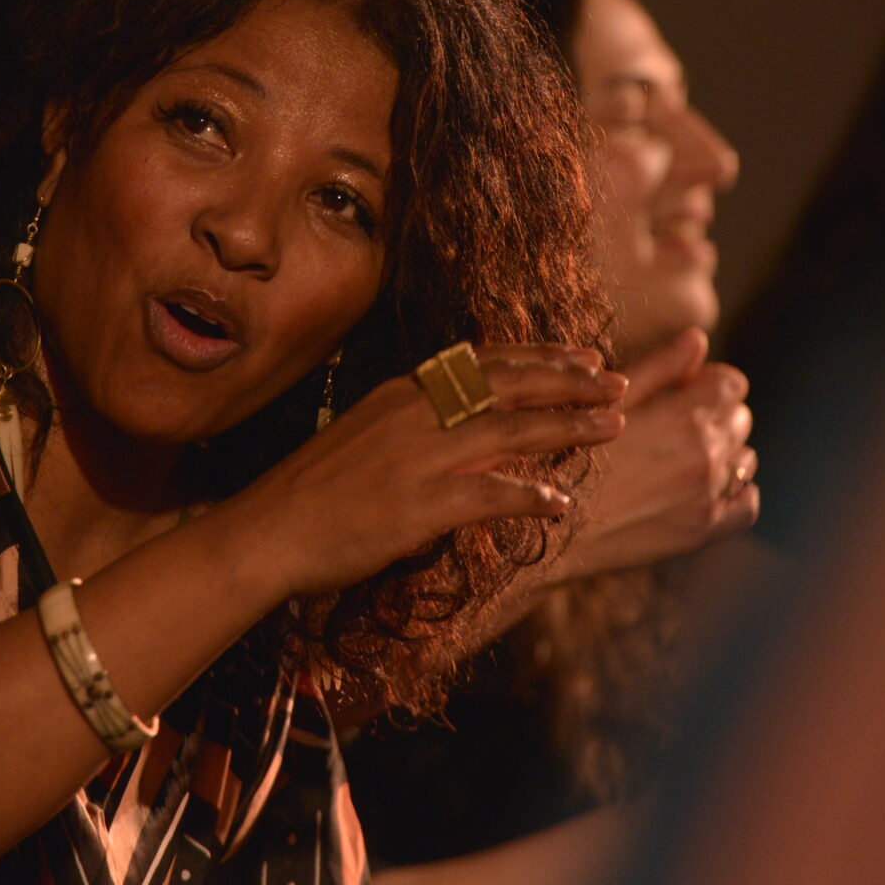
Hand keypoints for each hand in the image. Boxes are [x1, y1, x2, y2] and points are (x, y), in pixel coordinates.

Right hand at [216, 344, 625, 600]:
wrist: (268, 530)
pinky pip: (490, 495)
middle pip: (509, 386)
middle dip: (569, 382)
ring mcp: (420, 457)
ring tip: (612, 426)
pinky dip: (530, 497)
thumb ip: (412, 422)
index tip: (582, 354)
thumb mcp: (362, 434)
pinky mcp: (420, 504)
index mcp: (403, 393)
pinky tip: (561, 506)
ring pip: (511, 430)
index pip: (485, 362)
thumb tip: (457, 420)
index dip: (540, 357)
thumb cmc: (311, 492)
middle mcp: (416, 413)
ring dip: (569, 427)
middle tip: (616, 382)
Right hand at [554, 328, 757, 581]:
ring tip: (679, 457)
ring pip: (745, 458)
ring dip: (723, 451)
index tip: (679, 389)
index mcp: (683, 418)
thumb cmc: (567, 458)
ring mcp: (708, 497)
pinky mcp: (703, 531)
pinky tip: (703, 487)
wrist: (551, 530)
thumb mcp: (608, 404)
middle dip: (713, 412)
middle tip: (671, 423)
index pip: (732, 384)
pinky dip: (735, 490)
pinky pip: (748, 503)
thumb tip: (699, 337)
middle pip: (740, 418)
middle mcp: (706, 457)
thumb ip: (660, 367)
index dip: (706, 380)